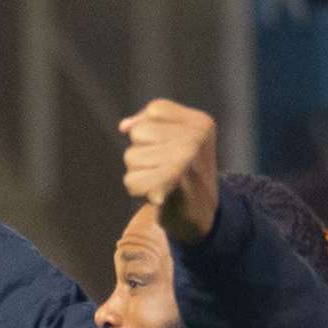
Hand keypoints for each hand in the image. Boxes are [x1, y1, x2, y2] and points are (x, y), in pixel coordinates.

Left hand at [119, 100, 219, 243]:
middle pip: (139, 133)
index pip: (156, 110)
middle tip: (163, 168)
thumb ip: (152, 124)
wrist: (202, 217)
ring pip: (131, 157)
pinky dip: (139, 190)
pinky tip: (156, 195)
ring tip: (160, 181)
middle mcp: (195, 138)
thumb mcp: (179, 140)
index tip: (164, 146)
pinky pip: (133, 181)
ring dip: (138, 173)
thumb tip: (124, 127)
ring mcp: (184, 161)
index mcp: (201, 123)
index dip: (149, 128)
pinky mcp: (169, 186)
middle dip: (142, 152)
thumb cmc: (186, 175)